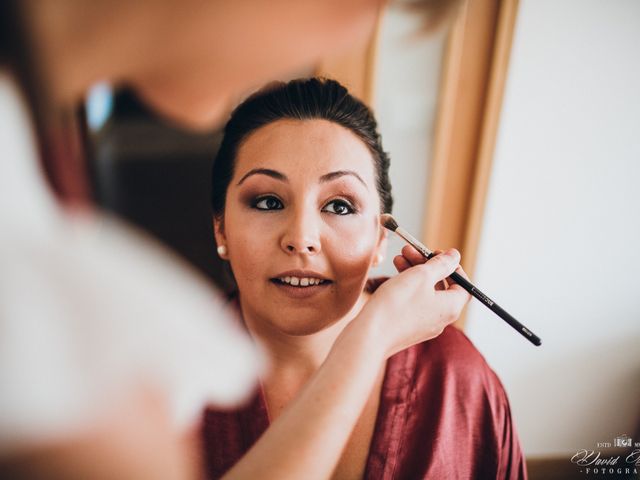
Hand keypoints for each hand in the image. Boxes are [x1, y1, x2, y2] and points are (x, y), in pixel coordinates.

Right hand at [351, 247, 470, 358]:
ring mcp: (424, 325)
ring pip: (425, 292)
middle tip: (411, 250)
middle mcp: (441, 319)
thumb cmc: (397, 305)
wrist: (370, 336)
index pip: (464, 285)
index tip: (438, 254)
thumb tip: (455, 256)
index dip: (453, 267)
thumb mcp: (421, 276)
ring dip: (414, 272)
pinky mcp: (408, 327)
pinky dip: (407, 286)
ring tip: (398, 257)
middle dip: (427, 265)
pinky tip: (394, 274)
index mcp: (451, 307)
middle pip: (441, 286)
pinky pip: (414, 302)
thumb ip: (441, 264)